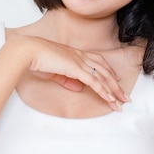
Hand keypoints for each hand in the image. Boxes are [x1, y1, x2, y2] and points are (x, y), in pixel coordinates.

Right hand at [12, 35, 129, 109]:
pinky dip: (103, 90)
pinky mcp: (75, 68)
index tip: (116, 83)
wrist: (29, 51)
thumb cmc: (37, 58)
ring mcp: (79, 61)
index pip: (99, 63)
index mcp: (77, 54)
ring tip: (121, 102)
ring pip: (103, 77)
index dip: (109, 74)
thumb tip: (79, 88)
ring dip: (113, 90)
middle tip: (125, 97)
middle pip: (105, 71)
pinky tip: (109, 98)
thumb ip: (68, 79)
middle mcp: (81, 56)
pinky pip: (93, 81)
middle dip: (116, 85)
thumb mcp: (55, 71)